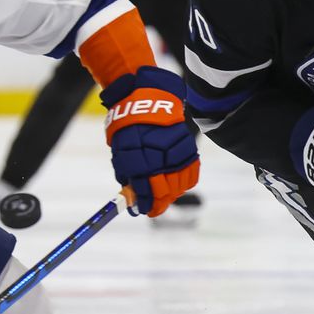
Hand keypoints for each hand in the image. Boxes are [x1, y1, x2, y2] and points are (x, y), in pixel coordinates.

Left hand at [101, 66, 199, 216]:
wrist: (147, 102)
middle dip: (159, 203)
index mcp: (140, 163)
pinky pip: (191, 175)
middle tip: (154, 206)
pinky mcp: (189, 150)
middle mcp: (160, 161)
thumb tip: (132, 198)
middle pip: (165, 193)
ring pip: (180, 186)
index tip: (143, 210)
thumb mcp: (122, 153)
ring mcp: (177, 155)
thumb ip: (128, 177)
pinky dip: (185, 183)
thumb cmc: (130, 130)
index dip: (145, 206)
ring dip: (172, 194)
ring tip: (165, 193)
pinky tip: (177, 183)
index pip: (146, 194)